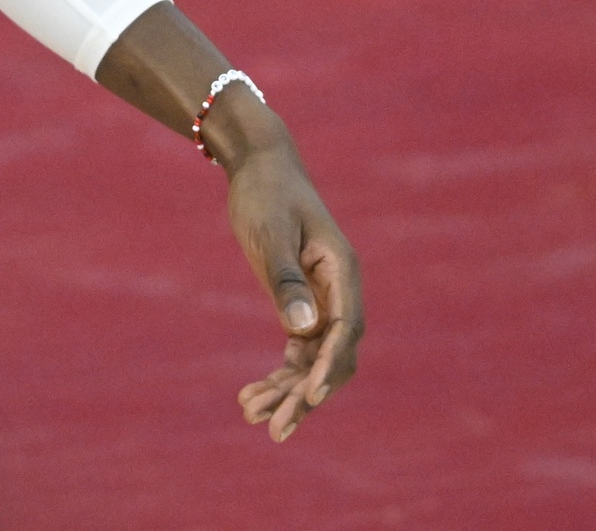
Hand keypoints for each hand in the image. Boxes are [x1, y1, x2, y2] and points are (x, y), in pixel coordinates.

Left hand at [226, 143, 363, 441]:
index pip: (345, 329)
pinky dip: (278, 375)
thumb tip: (304, 330)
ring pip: (313, 361)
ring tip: (250, 414)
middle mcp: (339, 291)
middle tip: (275, 430)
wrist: (259, 166)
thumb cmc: (266, 194)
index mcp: (342, 270)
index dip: (329, 365)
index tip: (307, 395)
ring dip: (288, 391)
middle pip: (333, 356)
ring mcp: (322, 301)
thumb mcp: (270, 234)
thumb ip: (286, 280)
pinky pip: (296, 352)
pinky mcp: (301, 305)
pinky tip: (250, 397)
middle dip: (306, 395)